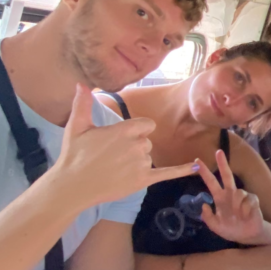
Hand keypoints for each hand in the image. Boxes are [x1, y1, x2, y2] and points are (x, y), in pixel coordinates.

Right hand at [55, 85, 197, 206]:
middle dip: (133, 147)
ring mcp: (141, 163)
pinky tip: (197, 167)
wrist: (73, 186)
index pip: (147, 125)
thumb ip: (82, 103)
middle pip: (147, 141)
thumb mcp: (77, 127)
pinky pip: (168, 173)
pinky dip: (183, 170)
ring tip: (114, 168)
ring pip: (148, 157)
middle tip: (111, 156)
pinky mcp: (143, 180)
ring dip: (136, 161)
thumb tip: (81, 83)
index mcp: (125, 130)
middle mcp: (137, 145)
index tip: (121, 138)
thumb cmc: (74, 155)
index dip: (137, 131)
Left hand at [197, 149, 265, 244]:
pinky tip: (246, 216)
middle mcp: (230, 194)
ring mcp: (242, 196)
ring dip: (237, 205)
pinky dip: (246, 210)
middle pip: (227, 175)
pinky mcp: (253, 199)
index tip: (197, 162)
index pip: (211, 182)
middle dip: (222, 163)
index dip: (205, 172)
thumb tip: (204, 205)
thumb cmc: (231, 229)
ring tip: (239, 216)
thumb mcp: (216, 227)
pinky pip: (248, 201)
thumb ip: (208, 218)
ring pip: (238, 192)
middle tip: (218, 151)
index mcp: (220, 198)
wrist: (248, 236)